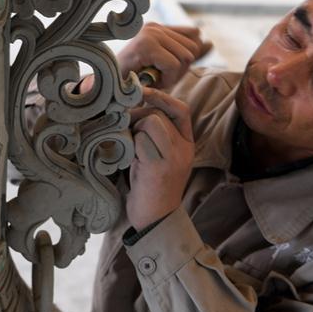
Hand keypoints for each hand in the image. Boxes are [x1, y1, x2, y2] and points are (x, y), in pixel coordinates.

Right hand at [117, 23, 211, 89]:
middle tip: (159, 77)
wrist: (107, 89)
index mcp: (157, 28)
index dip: (186, 58)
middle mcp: (154, 27)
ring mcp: (149, 34)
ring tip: (153, 78)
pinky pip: (174, 65)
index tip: (166, 69)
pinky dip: (166, 79)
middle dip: (180, 69)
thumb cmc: (134, 80)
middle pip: (192, 48)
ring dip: (172, 76)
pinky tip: (151, 80)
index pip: (194, 35)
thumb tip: (210, 43)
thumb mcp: (164, 66)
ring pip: (185, 57)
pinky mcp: (146, 45)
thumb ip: (186, 54)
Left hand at [127, 87, 194, 230]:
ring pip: (150, 122)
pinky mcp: (158, 166)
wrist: (155, 220)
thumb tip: (134, 107)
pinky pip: (140, 139)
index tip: (142, 92)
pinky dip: (129, 144)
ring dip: (133, 130)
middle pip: (159, 114)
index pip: (180, 110)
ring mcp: (173, 157)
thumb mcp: (159, 157)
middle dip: (137, 116)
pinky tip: (127, 158)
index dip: (162, 97)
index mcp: (187, 144)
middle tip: (125, 130)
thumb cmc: (151, 187)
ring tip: (129, 148)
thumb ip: (155, 135)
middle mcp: (184, 149)